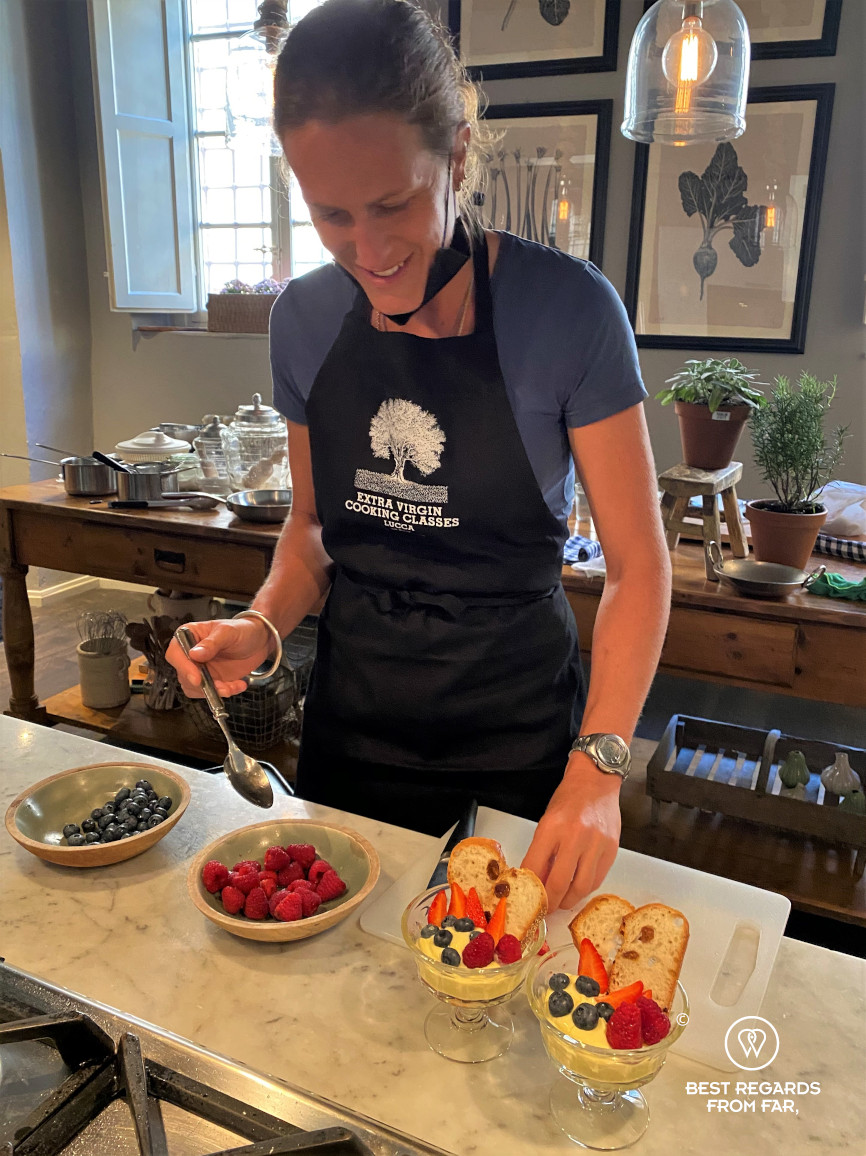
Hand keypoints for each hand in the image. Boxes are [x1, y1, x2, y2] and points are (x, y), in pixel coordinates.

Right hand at [165, 618, 271, 697]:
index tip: (197, 678)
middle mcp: (190, 654)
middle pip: (184, 675)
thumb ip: (212, 643)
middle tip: (222, 687)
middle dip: (203, 685)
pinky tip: (239, 685)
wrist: (259, 641)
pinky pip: (211, 693)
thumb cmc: (242, 629)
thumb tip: (194, 655)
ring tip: (233, 686)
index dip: (183, 667)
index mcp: (189, 636)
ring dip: (214, 692)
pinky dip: (225, 692)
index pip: (175, 654)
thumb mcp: (228, 632)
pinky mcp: (211, 680)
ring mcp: (200, 669)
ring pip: (196, 689)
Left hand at [521, 754, 621, 911]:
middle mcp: (575, 836)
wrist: (596, 781)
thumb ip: (542, 851)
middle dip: (550, 902)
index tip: (529, 898)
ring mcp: (596, 844)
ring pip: (581, 887)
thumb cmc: (569, 799)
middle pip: (559, 883)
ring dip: (569, 900)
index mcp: (551, 827)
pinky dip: (585, 889)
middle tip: (546, 908)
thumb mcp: (547, 821)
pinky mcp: (611, 849)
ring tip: (562, 902)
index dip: (531, 889)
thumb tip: (537, 881)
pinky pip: (597, 879)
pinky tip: (578, 888)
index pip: (535, 867)